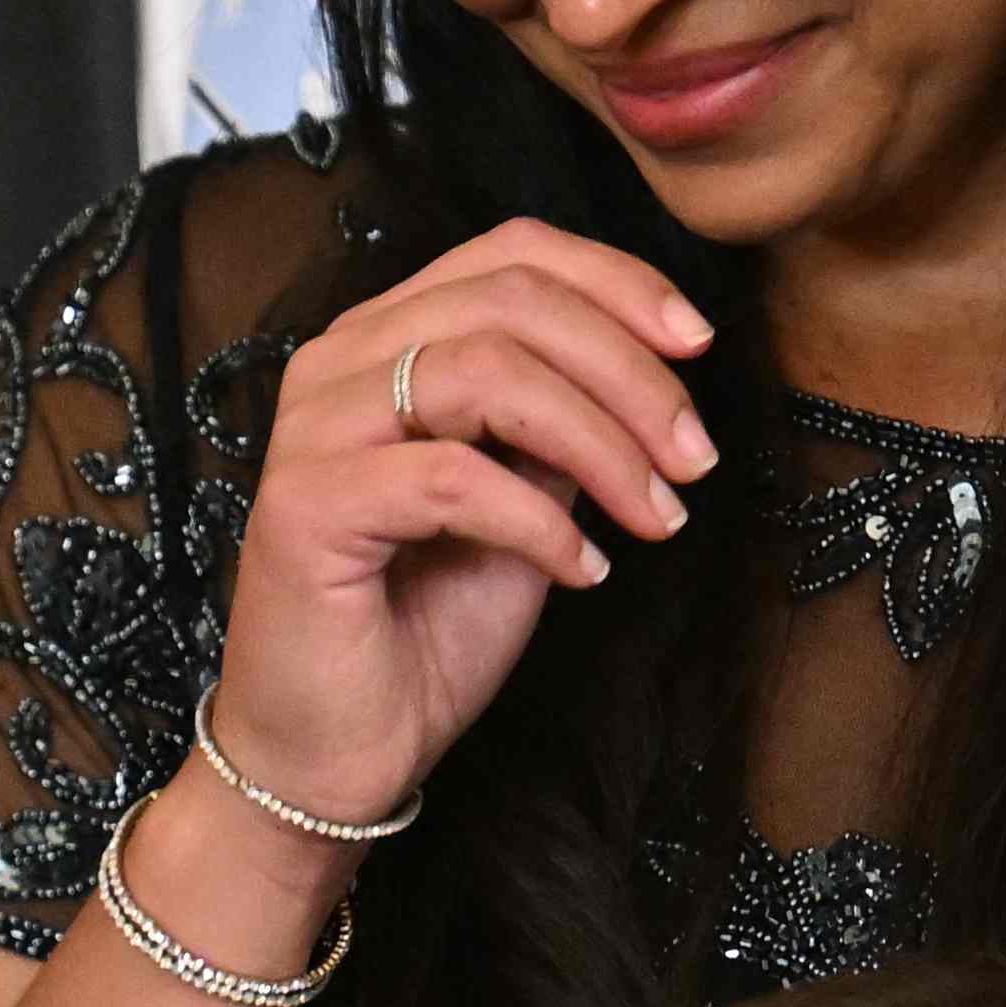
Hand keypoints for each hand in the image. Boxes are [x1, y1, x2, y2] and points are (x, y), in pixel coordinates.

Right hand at [198, 223, 717, 842]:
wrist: (335, 753)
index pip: (509, 253)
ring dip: (599, 441)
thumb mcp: (525, 500)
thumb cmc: (422, 628)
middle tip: (694, 457)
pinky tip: (581, 571)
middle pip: (509, 301)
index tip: (698, 344)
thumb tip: (649, 371)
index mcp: (388, 341)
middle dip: (630, 372)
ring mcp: (313, 429)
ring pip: (485, 371)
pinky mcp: (306, 505)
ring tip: (654, 515)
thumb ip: (562, 425)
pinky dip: (539, 521)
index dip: (617, 282)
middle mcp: (338, 364)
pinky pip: (451, 477)